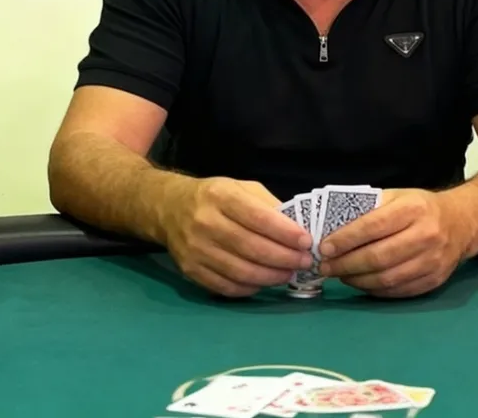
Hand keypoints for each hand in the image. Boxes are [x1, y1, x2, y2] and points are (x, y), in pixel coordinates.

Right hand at [163, 177, 313, 297]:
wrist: (171, 208)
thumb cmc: (216, 196)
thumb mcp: (242, 189)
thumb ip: (269, 206)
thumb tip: (297, 230)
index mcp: (222, 196)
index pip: (259, 218)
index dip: (285, 232)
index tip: (306, 241)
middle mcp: (205, 222)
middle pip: (251, 248)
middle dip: (284, 258)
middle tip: (305, 262)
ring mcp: (195, 249)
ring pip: (240, 271)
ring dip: (271, 276)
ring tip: (289, 273)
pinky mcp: (190, 270)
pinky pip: (226, 286)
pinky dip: (250, 288)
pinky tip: (264, 282)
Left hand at [318, 188, 466, 298]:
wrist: (461, 222)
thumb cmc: (420, 207)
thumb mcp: (397, 196)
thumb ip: (370, 209)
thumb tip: (334, 227)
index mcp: (413, 209)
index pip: (373, 226)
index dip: (346, 239)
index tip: (324, 247)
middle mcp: (426, 235)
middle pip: (378, 256)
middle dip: (346, 264)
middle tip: (325, 266)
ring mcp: (432, 261)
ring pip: (386, 278)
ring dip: (357, 280)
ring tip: (340, 274)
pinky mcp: (434, 280)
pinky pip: (398, 291)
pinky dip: (374, 290)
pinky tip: (360, 282)